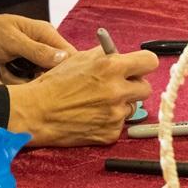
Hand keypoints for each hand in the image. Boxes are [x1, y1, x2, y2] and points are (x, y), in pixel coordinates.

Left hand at [0, 0, 75, 78]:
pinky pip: (19, 86)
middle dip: (31, 79)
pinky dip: (6, 83)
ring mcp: (27, 61)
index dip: (64, 71)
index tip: (47, 78)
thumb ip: (39, 51)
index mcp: (45, 35)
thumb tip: (65, 59)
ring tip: (1, 69)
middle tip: (13, 71)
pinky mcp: (15, 71)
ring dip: (15, 81)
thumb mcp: (13, 41)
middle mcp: (40, 49)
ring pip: (34, 84)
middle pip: (50, 75)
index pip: (68, 55)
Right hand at [6, 47, 157, 146]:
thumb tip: (121, 55)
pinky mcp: (110, 133)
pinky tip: (92, 116)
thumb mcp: (79, 58)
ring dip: (120, 104)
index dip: (144, 63)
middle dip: (134, 85)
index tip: (139, 66)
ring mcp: (115, 114)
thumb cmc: (55, 84)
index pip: (150, 61)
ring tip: (98, 102)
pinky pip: (119, 124)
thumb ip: (105, 55)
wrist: (37, 112)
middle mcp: (117, 91)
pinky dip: (109, 120)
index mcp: (111, 67)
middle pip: (146, 88)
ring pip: (132, 107)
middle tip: (118, 85)